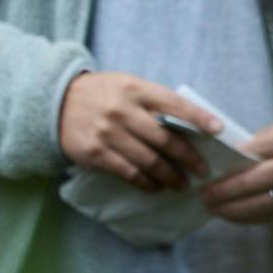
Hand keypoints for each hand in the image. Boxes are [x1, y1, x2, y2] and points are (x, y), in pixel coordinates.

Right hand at [58, 71, 215, 192]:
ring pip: (150, 161)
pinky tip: (156, 186)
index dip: (199, 118)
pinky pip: (129, 173)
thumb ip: (154, 101)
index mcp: (134, 89)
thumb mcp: (126, 86)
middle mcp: (122, 110)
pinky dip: (147, 183)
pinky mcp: (95, 153)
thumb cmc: (101, 95)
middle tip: (202, 170)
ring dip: (171, 176)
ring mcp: (107, 133)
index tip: (218, 131)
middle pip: (166, 139)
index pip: (174, 104)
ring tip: (182, 184)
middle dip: (189, 158)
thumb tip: (194, 125)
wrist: (54, 102)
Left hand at [201, 118, 272, 226]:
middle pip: (253, 183)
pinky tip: (233, 217)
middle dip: (224, 192)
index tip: (205, 174)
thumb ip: (252, 144)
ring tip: (214, 209)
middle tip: (204, 196)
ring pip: (262, 205)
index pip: (249, 155)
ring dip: (234, 210)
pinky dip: (251, 219)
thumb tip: (220, 162)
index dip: (226, 168)